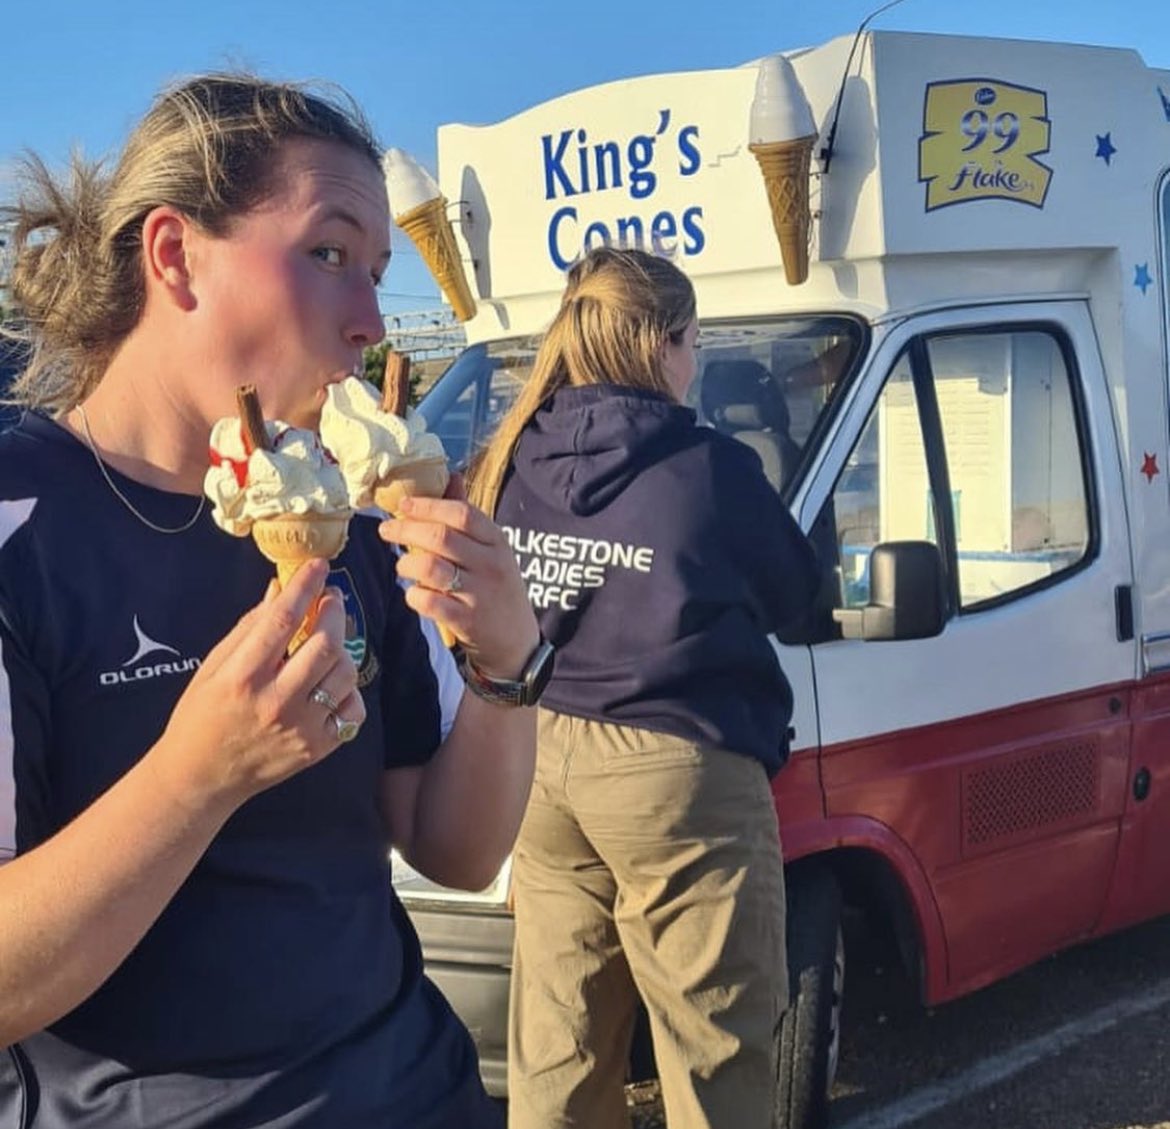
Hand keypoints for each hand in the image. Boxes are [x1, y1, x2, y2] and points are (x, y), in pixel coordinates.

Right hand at [152, 559, 365, 811]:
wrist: (202, 777)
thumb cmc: (201, 715)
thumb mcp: (213, 666)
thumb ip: (249, 627)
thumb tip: (280, 589)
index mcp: (242, 678)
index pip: (282, 621)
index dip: (305, 587)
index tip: (318, 566)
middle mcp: (275, 703)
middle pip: (326, 645)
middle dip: (335, 612)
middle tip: (331, 599)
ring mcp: (301, 728)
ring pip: (346, 674)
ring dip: (344, 649)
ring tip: (328, 642)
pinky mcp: (318, 747)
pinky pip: (352, 708)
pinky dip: (348, 690)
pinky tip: (330, 683)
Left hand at [379, 474, 538, 677]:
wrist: (516, 642)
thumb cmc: (497, 588)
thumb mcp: (492, 551)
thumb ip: (468, 518)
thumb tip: (451, 475)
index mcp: (497, 542)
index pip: (461, 513)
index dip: (428, 505)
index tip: (404, 504)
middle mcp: (491, 564)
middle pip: (440, 537)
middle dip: (406, 530)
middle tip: (386, 531)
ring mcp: (479, 593)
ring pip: (429, 568)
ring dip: (407, 565)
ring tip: (404, 567)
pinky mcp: (466, 620)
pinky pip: (428, 601)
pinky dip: (413, 595)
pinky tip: (415, 594)